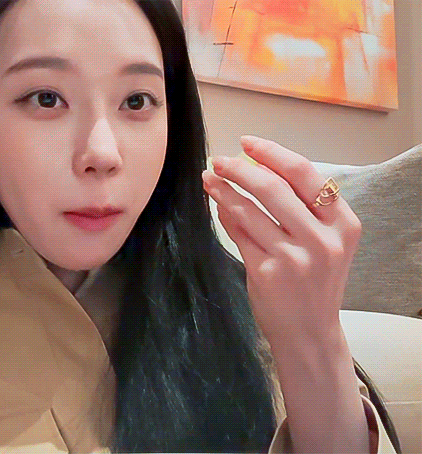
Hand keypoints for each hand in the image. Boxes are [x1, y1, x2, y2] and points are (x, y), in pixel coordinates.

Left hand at [201, 136, 361, 348]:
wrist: (310, 333)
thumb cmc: (314, 283)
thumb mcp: (324, 243)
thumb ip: (301, 209)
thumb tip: (256, 169)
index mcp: (344, 224)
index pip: (306, 175)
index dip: (273, 154)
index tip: (249, 143)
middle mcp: (323, 239)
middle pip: (274, 188)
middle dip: (242, 169)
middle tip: (220, 160)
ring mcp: (295, 257)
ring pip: (251, 210)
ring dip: (225, 189)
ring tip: (209, 178)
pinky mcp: (268, 272)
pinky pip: (239, 234)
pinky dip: (225, 214)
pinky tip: (216, 204)